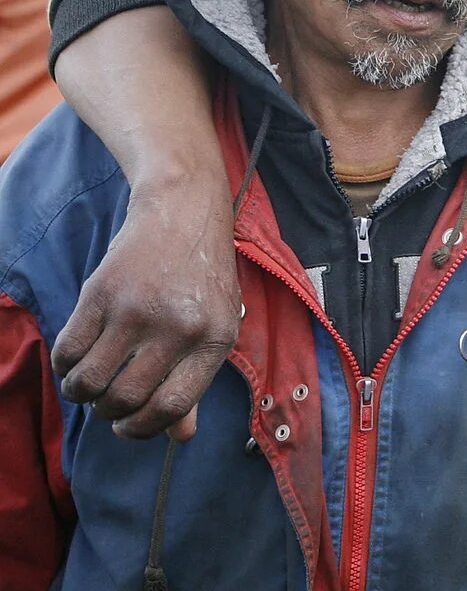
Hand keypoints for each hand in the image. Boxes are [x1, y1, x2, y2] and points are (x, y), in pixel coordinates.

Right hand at [51, 168, 239, 438]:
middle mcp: (179, 327)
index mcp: (215, 339)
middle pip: (126, 399)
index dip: (145, 429)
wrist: (183, 212)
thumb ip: (198, 380)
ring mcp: (138, 309)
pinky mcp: (101, 293)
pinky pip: (69, 351)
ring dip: (82, 393)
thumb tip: (181, 435)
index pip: (174, 406)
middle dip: (110, 412)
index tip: (129, 427)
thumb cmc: (202, 277)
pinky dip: (65, 366)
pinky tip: (76, 359)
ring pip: (91, 382)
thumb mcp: (218, 324)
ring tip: (90, 382)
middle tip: (108, 401)